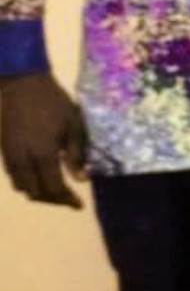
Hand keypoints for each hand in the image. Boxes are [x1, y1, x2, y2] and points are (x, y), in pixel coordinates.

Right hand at [0, 72, 88, 208]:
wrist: (21, 85)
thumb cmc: (53, 102)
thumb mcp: (72, 125)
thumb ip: (75, 154)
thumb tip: (81, 179)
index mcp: (43, 154)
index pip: (53, 188)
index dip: (66, 200)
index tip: (79, 205)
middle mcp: (23, 160)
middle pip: (35, 193)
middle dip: (53, 200)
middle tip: (68, 199)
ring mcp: (9, 156)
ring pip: (21, 186)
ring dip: (38, 192)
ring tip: (56, 189)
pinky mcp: (3, 150)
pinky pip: (13, 175)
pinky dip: (26, 182)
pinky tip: (39, 176)